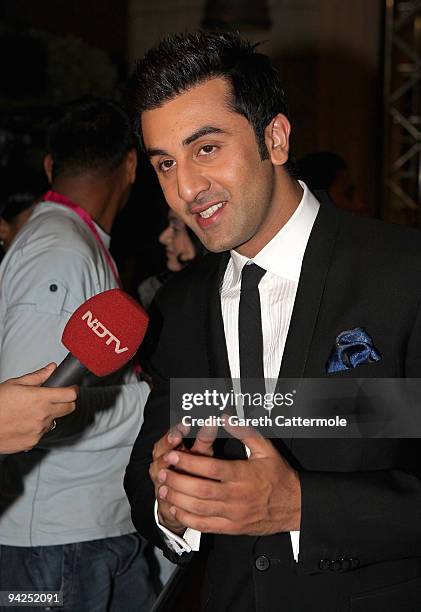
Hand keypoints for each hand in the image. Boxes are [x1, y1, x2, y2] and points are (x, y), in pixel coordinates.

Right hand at [0, 363, 77, 453]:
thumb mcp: (15, 384)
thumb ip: (37, 377)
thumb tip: (52, 368)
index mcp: (40, 398)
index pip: (70, 395)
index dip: (73, 390)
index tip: (71, 388)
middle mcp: (42, 415)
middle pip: (70, 408)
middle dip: (67, 402)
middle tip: (57, 398)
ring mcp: (38, 430)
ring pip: (54, 421)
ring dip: (49, 415)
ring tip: (31, 411)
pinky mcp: (32, 442)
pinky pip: (42, 433)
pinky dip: (37, 427)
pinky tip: (24, 422)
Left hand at [157, 423, 300, 534]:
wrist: (294, 505)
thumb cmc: (278, 475)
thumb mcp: (266, 449)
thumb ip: (245, 432)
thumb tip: (226, 417)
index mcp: (243, 475)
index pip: (211, 468)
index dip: (189, 462)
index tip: (173, 455)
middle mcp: (237, 496)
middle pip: (201, 490)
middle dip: (178, 480)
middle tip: (162, 471)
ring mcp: (234, 514)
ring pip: (200, 509)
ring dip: (178, 499)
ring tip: (163, 488)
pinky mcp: (232, 528)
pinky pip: (205, 525)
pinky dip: (188, 519)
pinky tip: (176, 509)